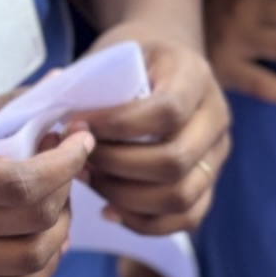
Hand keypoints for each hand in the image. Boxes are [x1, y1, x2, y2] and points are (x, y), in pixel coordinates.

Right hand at [0, 101, 88, 276]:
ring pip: (29, 263)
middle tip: (65, 169)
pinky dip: (38, 271)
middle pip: (33, 223)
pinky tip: (42, 244)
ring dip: (59, 232)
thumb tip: (60, 87)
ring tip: (55, 206)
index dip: (66, 163)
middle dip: (66, 191)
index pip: (22, 182)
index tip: (81, 142)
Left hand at [78, 27, 229, 236]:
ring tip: (89, 180)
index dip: (117, 126)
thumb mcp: (110, 56)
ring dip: (126, 196)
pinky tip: (108, 207)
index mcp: (194, 74)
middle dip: (116, 166)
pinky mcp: (209, 181)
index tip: (76, 125)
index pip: (168, 111)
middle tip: (78, 160)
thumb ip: (87, 87)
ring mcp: (217, 153)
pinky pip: (185, 218)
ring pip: (181, 196)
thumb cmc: (126, 61)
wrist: (161, 63)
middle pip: (175, 161)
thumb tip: (58, 128)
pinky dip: (143, 221)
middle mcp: (216, 116)